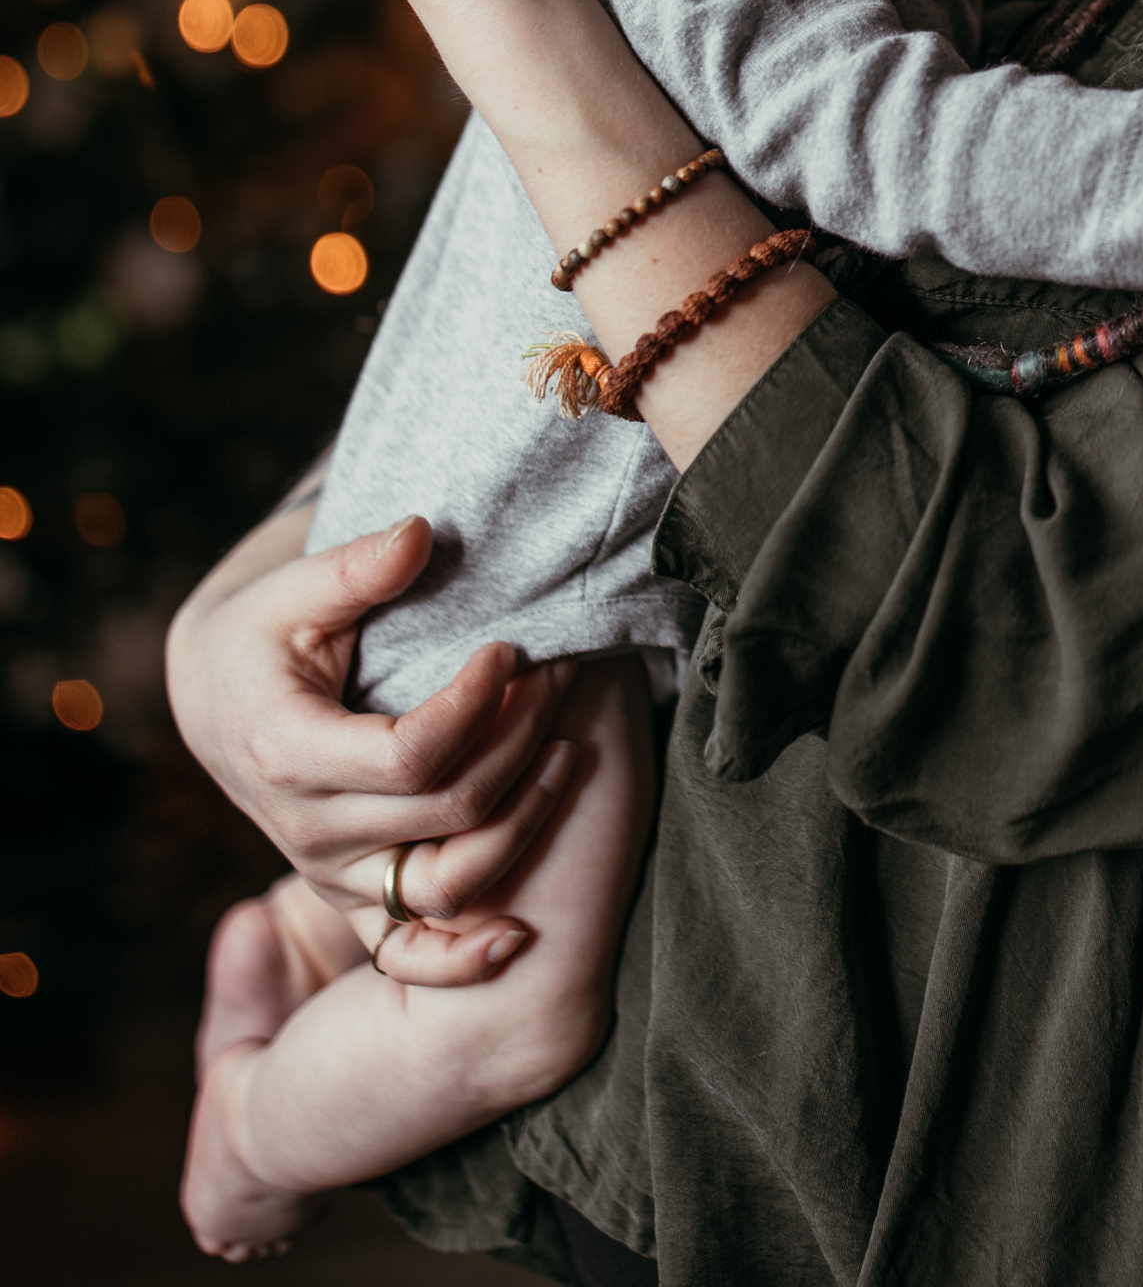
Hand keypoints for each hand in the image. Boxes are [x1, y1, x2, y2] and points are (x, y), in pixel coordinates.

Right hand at [164, 511, 577, 923]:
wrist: (224, 698)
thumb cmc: (266, 633)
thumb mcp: (294, 589)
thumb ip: (355, 567)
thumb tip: (420, 533)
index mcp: (288, 753)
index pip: (409, 754)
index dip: (477, 704)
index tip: (513, 647)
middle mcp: (307, 827)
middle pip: (448, 808)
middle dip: (521, 737)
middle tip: (564, 673)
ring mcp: (334, 871)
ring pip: (446, 879)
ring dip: (524, 821)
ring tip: (570, 750)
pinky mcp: (354, 893)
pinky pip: (407, 949)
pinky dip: (460, 957)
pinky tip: (521, 937)